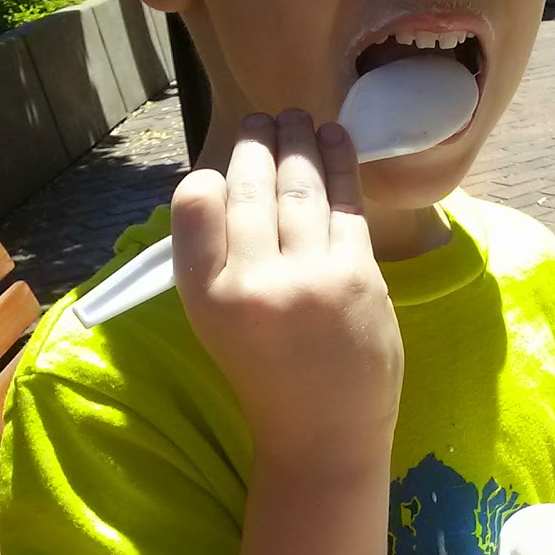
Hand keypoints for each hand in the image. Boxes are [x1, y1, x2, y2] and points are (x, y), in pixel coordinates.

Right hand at [170, 110, 403, 468]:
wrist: (324, 436)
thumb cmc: (267, 379)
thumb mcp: (216, 323)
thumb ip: (218, 260)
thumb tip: (228, 185)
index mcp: (206, 297)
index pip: (195, 206)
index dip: (208, 176)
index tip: (219, 165)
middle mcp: (253, 282)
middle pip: (251, 188)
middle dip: (256, 144)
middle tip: (260, 119)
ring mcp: (310, 277)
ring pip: (299, 188)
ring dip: (297, 143)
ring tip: (293, 119)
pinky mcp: (358, 276)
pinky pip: (345, 204)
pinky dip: (339, 162)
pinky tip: (334, 137)